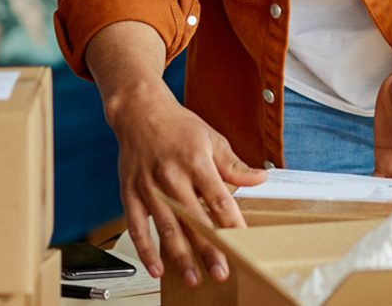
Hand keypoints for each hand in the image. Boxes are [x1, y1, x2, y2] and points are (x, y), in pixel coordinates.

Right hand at [104, 80, 266, 286]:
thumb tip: (262, 178)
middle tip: (221, 272)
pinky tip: (156, 268)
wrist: (139, 112)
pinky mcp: (129, 193)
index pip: (218, 199)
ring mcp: (148, 186)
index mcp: (196, 161)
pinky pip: (136, 226)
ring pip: (166, 228)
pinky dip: (145, 249)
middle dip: (208, 249)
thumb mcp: (212, 139)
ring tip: (193, 278)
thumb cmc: (178, 127)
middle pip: (193, 219)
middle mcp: (171, 176)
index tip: (243, 244)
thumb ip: (235, 165)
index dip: (231, 223)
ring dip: (179, 256)